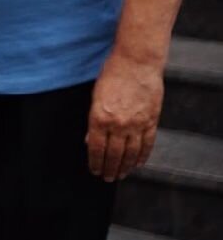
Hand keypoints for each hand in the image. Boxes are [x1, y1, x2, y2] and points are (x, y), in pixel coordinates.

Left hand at [86, 49, 163, 181]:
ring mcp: (136, 124)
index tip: (94, 171)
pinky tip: (137, 163)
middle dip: (110, 168)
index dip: (95, 162)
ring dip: (125, 166)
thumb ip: (93, 120)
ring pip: (131, 153)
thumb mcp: (95, 96)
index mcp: (99, 117)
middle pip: (114, 154)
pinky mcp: (151, 120)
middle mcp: (118, 124)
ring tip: (121, 175)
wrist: (137, 62)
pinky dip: (142, 156)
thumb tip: (90, 140)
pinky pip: (147, 144)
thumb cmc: (112, 74)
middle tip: (108, 178)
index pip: (96, 148)